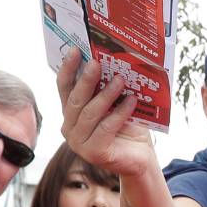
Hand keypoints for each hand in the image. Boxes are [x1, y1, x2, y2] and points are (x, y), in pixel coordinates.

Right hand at [56, 48, 157, 178]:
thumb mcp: (116, 102)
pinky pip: (105, 128)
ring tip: (120, 80)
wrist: (141, 157)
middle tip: (97, 62)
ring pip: (89, 114)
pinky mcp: (94, 153)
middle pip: (75, 100)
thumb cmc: (128, 127)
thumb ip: (107, 86)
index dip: (68, 68)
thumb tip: (111, 58)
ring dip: (106, 95)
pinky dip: (119, 113)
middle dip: (86, 79)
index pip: (64, 88)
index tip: (76, 50)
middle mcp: (70, 128)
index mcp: (71, 113)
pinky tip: (132, 101)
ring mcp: (79, 143)